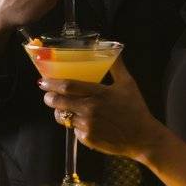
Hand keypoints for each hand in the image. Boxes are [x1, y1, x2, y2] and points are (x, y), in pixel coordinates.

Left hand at [39, 55, 161, 159]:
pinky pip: (72, 129)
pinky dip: (74, 124)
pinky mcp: (87, 139)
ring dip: (60, 111)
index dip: (51, 83)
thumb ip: (117, 65)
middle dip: (49, 97)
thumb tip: (114, 47)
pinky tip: (85, 122)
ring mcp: (87, 125)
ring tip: (65, 108)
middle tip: (48, 95)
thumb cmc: (135, 109)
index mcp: (99, 93)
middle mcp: (91, 109)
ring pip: (63, 116)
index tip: (43, 81)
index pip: (68, 86)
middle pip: (59, 101)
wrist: (142, 137)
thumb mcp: (128, 84)